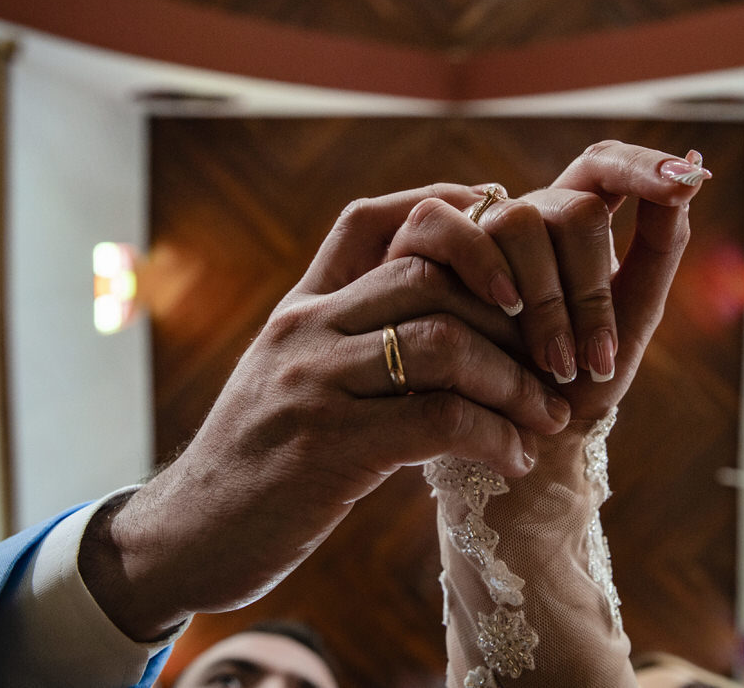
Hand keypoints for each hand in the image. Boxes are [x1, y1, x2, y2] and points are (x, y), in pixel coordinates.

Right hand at [79, 185, 570, 641]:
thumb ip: (349, 344)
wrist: (185, 538)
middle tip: (558, 357)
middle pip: (428, 272)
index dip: (448, 206)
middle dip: (512, 312)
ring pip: (442, 340)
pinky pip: (438, 419)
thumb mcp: (291, 381)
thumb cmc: (257, 463)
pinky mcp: (327, 447)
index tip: (508, 225)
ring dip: (513, 379)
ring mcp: (311, 383)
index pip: (371, 219)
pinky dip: (495, 436)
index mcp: (301, 309)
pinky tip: (517, 458)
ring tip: (550, 414)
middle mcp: (304, 330)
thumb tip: (445, 328)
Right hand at [388, 140, 709, 418]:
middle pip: (575, 210)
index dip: (642, 164)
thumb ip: (661, 248)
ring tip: (554, 366)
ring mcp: (472, 229)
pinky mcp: (418, 246)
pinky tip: (504, 307)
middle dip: (591, 291)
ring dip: (546, 302)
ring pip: (519, 222)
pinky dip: (482, 265)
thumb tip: (692, 175)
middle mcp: (524, 217)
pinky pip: (446, 224)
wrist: (511, 438)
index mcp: (572, 223)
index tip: (687, 182)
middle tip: (593, 362)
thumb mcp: (630, 320)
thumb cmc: (573, 382)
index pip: (604, 166)